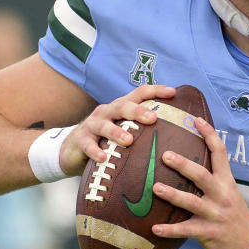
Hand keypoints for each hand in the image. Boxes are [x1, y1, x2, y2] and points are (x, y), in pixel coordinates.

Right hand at [57, 84, 176, 174]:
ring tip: (128, 140)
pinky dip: (96, 151)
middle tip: (152, 118)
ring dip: (117, 132)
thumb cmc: (106, 139)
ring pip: (105, 125)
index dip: (156, 91)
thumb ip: (143, 128)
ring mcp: (93, 125)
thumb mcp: (124, 129)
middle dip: (138, 111)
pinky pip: (88, 145)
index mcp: (121, 107)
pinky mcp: (81, 140)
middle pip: (123, 107)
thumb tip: (176, 133)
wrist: (72, 150)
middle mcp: (108, 112)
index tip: (173, 92)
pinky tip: (103, 158)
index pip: (140, 94)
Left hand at [151, 118, 248, 248]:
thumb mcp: (230, 193)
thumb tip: (190, 162)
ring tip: (156, 188)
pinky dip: (169, 230)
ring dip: (173, 195)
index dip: (209, 135)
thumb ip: (214, 179)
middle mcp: (222, 195)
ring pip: (192, 202)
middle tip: (165, 155)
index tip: (196, 120)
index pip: (220, 153)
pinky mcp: (208, 232)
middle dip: (183, 165)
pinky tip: (154, 228)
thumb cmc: (235, 216)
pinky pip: (185, 230)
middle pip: (202, 175)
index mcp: (227, 182)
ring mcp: (215, 214)